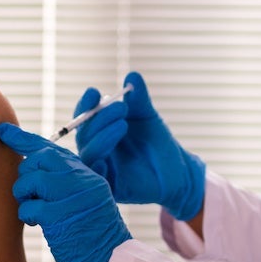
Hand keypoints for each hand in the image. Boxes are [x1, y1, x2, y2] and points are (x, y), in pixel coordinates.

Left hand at [0, 124, 132, 261]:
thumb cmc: (94, 236)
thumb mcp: (85, 201)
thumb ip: (65, 182)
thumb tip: (31, 166)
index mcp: (87, 173)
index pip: (52, 148)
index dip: (23, 138)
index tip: (3, 130)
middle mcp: (81, 179)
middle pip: (39, 159)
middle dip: (26, 177)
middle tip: (32, 196)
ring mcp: (72, 195)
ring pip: (30, 179)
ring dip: (24, 196)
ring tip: (34, 212)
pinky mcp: (60, 215)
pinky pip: (29, 205)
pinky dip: (27, 215)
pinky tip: (37, 225)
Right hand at [74, 71, 204, 220]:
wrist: (177, 170)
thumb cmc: (158, 143)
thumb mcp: (148, 117)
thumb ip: (139, 99)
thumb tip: (133, 75)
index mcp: (100, 130)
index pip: (84, 116)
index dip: (85, 105)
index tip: (94, 93)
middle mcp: (96, 148)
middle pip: (84, 133)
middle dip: (99, 118)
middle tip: (122, 107)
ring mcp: (101, 167)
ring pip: (88, 153)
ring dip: (102, 137)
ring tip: (124, 125)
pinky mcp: (109, 186)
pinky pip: (95, 177)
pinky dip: (97, 165)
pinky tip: (106, 158)